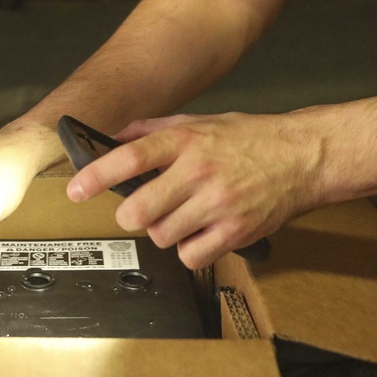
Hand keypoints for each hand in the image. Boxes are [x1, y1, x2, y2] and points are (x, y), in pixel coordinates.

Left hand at [67, 111, 322, 267]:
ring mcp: (217, 203)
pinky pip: (191, 255)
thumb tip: (113, 136)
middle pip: (140, 209)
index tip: (75, 189)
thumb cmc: (249, 138)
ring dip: (164, 231)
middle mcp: (198, 171)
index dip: (97, 175)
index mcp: (185, 140)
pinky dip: (189, 250)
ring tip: (182, 215)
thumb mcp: (198, 121)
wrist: (300, 157)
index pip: (131, 157)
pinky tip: (200, 232)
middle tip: (140, 209)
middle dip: (132, 215)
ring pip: (162, 235)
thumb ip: (154, 129)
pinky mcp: (234, 231)